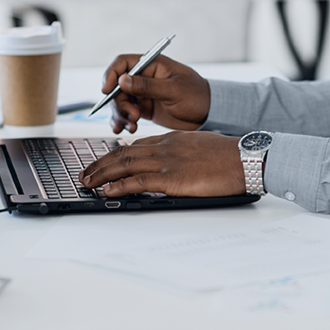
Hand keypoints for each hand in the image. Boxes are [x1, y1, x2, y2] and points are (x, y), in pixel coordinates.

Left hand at [79, 131, 244, 197]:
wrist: (244, 158)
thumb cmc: (228, 155)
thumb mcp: (199, 146)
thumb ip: (181, 152)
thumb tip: (171, 165)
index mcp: (171, 139)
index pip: (136, 145)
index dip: (115, 154)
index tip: (103, 162)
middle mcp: (165, 147)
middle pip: (123, 153)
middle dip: (101, 164)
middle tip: (85, 173)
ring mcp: (167, 161)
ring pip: (125, 165)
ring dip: (102, 174)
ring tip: (87, 182)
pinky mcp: (172, 178)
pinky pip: (139, 181)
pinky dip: (120, 186)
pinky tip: (108, 190)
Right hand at [100, 54, 209, 133]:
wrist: (208, 114)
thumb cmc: (197, 96)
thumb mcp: (174, 90)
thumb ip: (148, 85)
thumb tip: (123, 80)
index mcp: (152, 65)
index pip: (123, 63)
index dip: (111, 74)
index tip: (107, 90)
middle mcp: (144, 77)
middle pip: (117, 86)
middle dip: (119, 103)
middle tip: (133, 116)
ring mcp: (143, 94)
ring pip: (119, 102)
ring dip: (120, 114)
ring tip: (132, 126)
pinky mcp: (143, 108)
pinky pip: (125, 113)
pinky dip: (121, 122)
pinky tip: (124, 129)